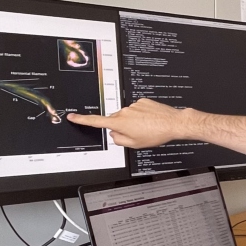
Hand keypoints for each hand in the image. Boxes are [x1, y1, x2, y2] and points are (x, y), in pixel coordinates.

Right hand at [67, 98, 192, 147]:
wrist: (173, 123)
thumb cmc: (156, 134)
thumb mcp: (134, 144)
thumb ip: (119, 140)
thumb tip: (114, 134)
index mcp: (120, 123)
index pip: (96, 121)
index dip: (82, 119)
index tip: (73, 116)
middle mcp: (125, 111)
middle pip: (116, 120)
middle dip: (122, 127)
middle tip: (136, 134)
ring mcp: (134, 105)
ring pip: (127, 115)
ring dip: (133, 122)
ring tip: (147, 128)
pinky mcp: (143, 101)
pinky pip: (137, 110)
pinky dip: (141, 116)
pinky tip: (150, 121)